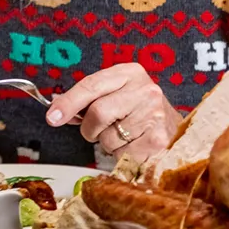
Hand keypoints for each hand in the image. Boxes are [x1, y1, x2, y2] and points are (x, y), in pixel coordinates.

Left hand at [46, 63, 182, 162]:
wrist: (176, 131)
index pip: (92, 85)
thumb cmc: (140, 113)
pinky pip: (122, 154)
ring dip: (108, 144)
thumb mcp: (118, 95)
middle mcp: (145, 89)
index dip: (69, 102)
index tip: (52, 117)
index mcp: (130, 73)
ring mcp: (153, 113)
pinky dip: (122, 156)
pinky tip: (135, 146)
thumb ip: (90, 100)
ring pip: (108, 138)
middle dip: (90, 128)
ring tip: (125, 137)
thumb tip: (57, 111)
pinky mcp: (158, 139)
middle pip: (98, 112)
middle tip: (97, 131)